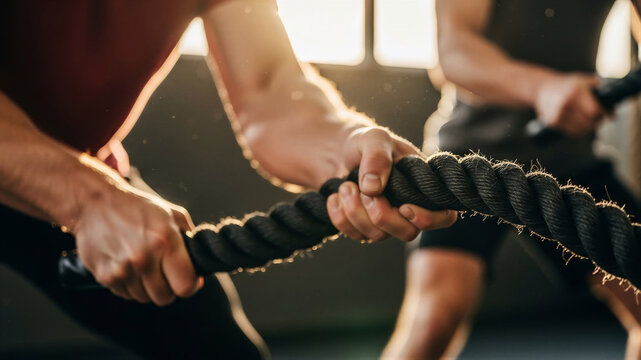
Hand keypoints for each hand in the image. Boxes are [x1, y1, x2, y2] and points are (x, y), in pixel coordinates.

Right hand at [72, 180, 201, 305]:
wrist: (94, 203)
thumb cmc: (136, 207)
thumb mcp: (170, 213)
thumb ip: (188, 237)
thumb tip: (200, 262)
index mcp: (165, 241)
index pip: (186, 285)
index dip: (191, 285)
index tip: (189, 279)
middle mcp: (144, 258)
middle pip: (165, 297)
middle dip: (169, 288)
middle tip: (165, 272)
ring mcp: (123, 269)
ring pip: (145, 298)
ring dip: (148, 287)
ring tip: (144, 265)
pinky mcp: (105, 276)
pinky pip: (126, 295)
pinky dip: (130, 285)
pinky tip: (128, 266)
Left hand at [326, 126, 457, 241]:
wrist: (336, 151)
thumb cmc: (364, 142)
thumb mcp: (373, 138)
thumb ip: (377, 156)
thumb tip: (373, 188)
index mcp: (422, 186)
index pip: (444, 216)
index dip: (429, 219)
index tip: (404, 207)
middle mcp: (408, 207)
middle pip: (408, 232)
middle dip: (382, 215)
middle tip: (362, 190)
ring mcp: (386, 220)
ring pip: (378, 236)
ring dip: (355, 211)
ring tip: (344, 186)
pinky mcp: (363, 227)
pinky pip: (354, 235)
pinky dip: (340, 217)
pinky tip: (335, 196)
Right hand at [535, 73, 604, 135]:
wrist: (542, 88)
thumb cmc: (568, 84)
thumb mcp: (585, 80)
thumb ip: (601, 90)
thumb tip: (612, 107)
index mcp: (576, 91)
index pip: (595, 111)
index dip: (605, 114)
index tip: (610, 115)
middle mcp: (566, 103)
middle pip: (589, 122)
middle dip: (598, 121)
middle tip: (599, 117)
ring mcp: (558, 114)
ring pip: (582, 130)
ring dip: (589, 127)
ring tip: (589, 120)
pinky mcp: (553, 122)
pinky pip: (572, 132)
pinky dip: (579, 130)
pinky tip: (579, 123)